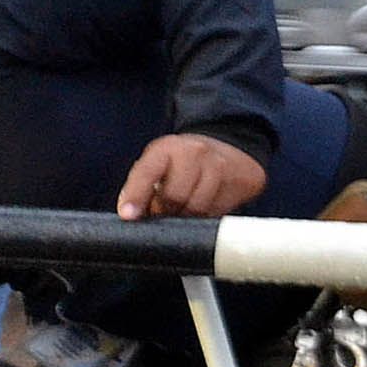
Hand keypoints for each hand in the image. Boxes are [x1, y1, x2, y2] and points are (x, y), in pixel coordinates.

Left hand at [116, 133, 265, 220]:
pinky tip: (204, 206)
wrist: (232, 148)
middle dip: (165, 211)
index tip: (128, 215)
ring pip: (196, 209)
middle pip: (174, 196)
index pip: (147, 172)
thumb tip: (130, 215)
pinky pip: (217, 213)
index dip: (136, 195)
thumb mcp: (160, 164)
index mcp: (167, 148)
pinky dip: (206, 217)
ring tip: (184, 208)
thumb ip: (142, 187)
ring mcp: (218, 167)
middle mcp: (194, 152)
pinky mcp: (238, 183)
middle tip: (165, 210)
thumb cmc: (186, 163)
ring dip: (186, 217)